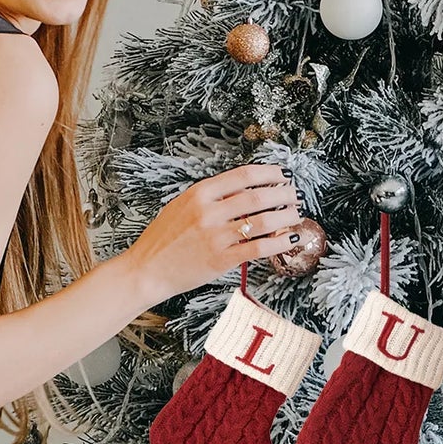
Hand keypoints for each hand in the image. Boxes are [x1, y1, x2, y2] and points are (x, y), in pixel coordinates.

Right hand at [122, 163, 303, 305]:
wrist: (145, 271)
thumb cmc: (163, 239)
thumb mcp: (182, 205)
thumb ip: (211, 196)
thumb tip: (245, 188)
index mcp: (199, 193)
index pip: (244, 175)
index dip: (270, 173)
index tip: (283, 174)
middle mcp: (209, 212)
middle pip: (258, 196)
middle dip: (284, 194)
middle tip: (295, 195)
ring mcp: (216, 236)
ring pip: (264, 221)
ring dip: (287, 216)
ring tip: (297, 215)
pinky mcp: (221, 259)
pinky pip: (259, 248)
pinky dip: (280, 242)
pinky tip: (291, 239)